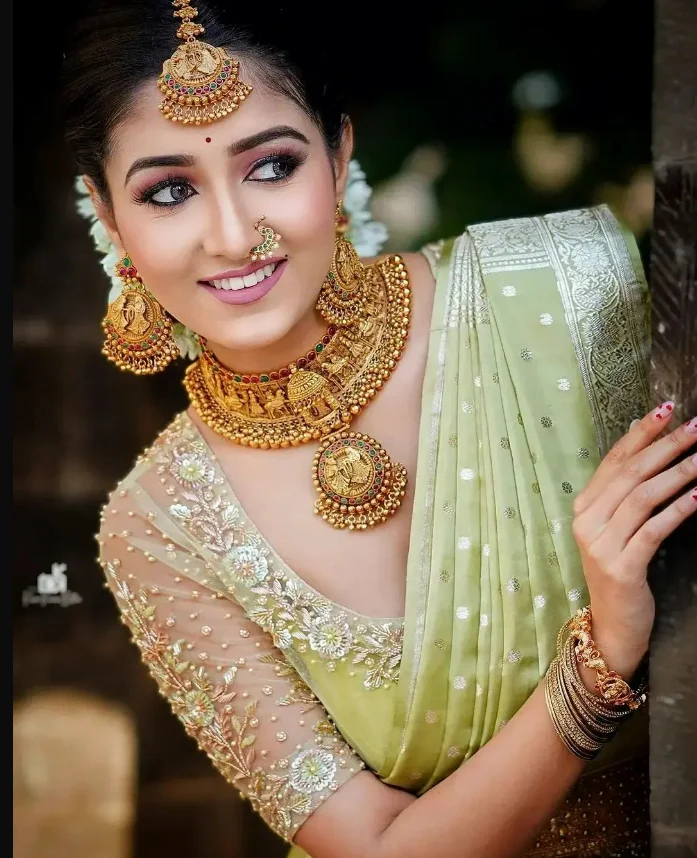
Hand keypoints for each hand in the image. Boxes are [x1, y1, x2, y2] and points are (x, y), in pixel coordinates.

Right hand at [571, 403, 696, 678]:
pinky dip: (680, 508)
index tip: (668, 410)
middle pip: (631, 474)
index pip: (614, 460)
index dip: (641, 433)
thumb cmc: (619, 572)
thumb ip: (625, 497)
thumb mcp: (614, 530)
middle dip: (667, 447)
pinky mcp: (621, 566)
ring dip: (679, 473)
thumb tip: (656, 455)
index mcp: (582, 507)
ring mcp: (600, 544)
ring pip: (643, 497)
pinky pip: (655, 528)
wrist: (611, 625)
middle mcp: (586, 521)